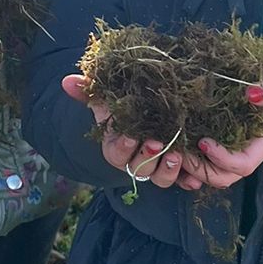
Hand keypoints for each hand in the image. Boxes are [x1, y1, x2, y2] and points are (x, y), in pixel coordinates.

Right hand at [61, 73, 184, 186]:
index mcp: (117, 148)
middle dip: (147, 158)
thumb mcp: (108, 98)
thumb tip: (67, 81)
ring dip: (168, 169)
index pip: (116, 154)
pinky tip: (195, 178)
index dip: (123, 147)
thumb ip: (88, 90)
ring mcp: (157, 169)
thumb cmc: (126, 107)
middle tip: (158, 143)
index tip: (131, 135)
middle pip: (139, 169)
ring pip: (160, 179)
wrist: (153, 113)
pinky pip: (183, 182)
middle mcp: (136, 162)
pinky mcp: (178, 172)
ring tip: (177, 154)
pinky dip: (189, 181)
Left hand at [171, 73, 262, 190]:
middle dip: (199, 169)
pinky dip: (187, 165)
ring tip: (171, 152)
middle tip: (178, 149)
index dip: (222, 159)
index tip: (204, 141)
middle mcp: (245, 154)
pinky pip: (204, 164)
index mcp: (261, 146)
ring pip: (210, 174)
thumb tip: (251, 92)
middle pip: (222, 177)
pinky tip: (172, 152)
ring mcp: (232, 153)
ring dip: (190, 170)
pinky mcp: (221, 146)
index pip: (242, 164)